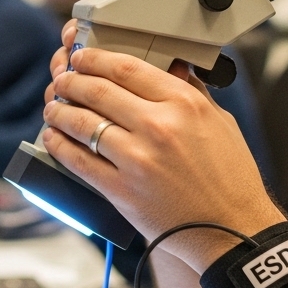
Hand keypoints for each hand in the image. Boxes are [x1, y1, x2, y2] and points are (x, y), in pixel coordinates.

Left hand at [42, 21, 284, 271]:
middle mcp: (158, 126)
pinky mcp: (123, 191)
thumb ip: (192, 92)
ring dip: (60, 111)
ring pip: (83, 123)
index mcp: (183, 104)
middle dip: (71, 81)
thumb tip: (172, 69)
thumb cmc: (231, 179)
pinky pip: (80, 161)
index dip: (95, 58)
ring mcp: (137, 159)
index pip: (126, 67)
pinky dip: (60, 146)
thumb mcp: (220, 122)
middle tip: (62, 80)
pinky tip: (54, 138)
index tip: (82, 57)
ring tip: (53, 107)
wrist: (234, 230)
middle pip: (98, 90)